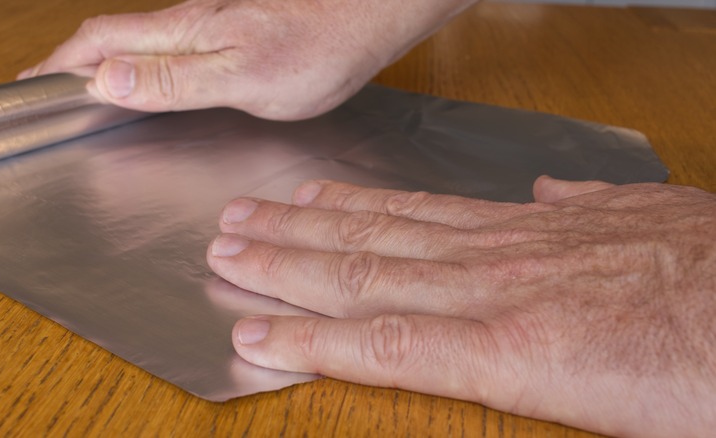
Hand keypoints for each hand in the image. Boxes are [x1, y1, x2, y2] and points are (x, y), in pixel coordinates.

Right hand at [18, 0, 474, 119]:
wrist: (365, 18)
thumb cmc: (315, 50)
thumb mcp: (243, 78)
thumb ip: (176, 81)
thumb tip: (107, 80)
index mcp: (184, 34)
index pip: (102, 42)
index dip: (61, 63)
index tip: (30, 85)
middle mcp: (191, 22)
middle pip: (113, 35)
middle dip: (73, 59)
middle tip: (48, 84)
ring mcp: (212, 23)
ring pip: (141, 38)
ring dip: (105, 57)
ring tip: (87, 84)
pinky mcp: (234, 28)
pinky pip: (171, 43)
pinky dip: (143, 59)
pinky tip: (151, 74)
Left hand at [206, 176, 715, 436]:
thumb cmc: (712, 274)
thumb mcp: (646, 213)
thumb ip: (583, 205)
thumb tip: (548, 194)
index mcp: (523, 231)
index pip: (415, 213)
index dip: (350, 207)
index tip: (303, 200)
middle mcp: (490, 255)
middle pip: (370, 237)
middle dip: (293, 231)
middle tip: (236, 221)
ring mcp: (488, 299)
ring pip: (362, 276)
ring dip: (286, 267)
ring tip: (232, 255)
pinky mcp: (500, 355)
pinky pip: (387, 346)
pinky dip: (317, 342)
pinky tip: (264, 338)